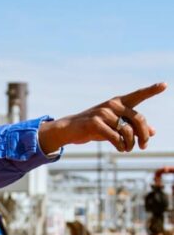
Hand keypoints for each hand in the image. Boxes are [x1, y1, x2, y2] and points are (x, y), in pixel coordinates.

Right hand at [38, 82, 165, 153]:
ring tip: (128, 149)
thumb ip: (133, 126)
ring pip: (127, 131)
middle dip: (144, 135)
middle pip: (139, 119)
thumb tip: (153, 132)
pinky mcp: (94, 123)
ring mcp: (103, 113)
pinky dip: (121, 145)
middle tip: (143, 146)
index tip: (165, 85)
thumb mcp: (114, 125)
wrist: (70, 129)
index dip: (152, 90)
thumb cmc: (95, 126)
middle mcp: (112, 105)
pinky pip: (115, 137)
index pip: (138, 95)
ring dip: (130, 143)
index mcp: (119, 102)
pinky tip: (121, 149)